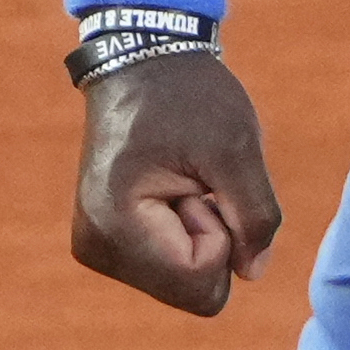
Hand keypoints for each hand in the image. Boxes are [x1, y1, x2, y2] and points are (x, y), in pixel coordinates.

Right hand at [70, 51, 282, 315]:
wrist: (141, 59)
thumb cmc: (190, 95)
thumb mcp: (237, 146)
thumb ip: (255, 216)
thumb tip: (251, 275)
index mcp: (116, 225)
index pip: (200, 285)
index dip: (224, 236)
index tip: (202, 182)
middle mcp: (94, 247)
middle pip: (188, 290)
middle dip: (209, 236)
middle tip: (192, 177)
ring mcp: (94, 247)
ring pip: (181, 282)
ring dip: (197, 231)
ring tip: (179, 175)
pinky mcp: (104, 242)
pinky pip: (168, 267)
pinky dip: (183, 231)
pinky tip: (169, 184)